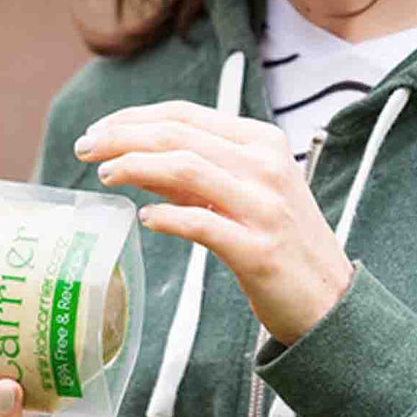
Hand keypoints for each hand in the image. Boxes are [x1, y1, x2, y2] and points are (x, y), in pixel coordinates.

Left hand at [76, 100, 353, 344]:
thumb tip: (136, 158)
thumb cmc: (282, 242)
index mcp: (262, 141)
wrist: (331, 302)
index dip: (135, 117)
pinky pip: (203, 225)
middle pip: (180, 135)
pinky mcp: (259, 250)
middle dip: (124, 136)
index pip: (186, 115)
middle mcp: (265, 165)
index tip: (98, 130)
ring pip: (187, 169)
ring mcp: (264, 207)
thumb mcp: (245, 192)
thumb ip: (195, 174)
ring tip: (104, 174)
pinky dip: (169, 218)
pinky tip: (146, 220)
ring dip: (137, 167)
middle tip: (84, 147)